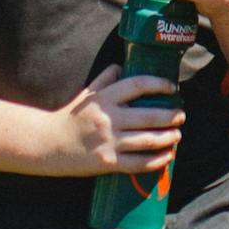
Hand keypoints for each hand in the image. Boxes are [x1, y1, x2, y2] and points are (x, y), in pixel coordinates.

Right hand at [47, 67, 186, 178]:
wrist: (47, 145)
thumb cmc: (68, 118)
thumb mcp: (85, 94)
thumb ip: (104, 80)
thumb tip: (121, 66)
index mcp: (104, 98)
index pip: (137, 85)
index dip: (158, 84)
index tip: (172, 88)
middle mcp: (108, 118)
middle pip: (149, 115)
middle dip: (170, 116)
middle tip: (181, 115)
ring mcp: (108, 141)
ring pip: (147, 140)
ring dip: (168, 138)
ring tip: (177, 135)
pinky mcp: (107, 162)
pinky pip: (137, 163)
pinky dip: (156, 161)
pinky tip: (166, 157)